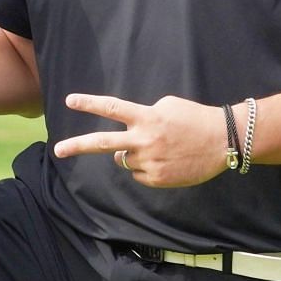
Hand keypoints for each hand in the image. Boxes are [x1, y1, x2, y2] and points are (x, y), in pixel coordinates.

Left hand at [51, 93, 230, 187]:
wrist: (223, 141)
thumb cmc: (195, 119)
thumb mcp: (167, 106)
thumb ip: (143, 116)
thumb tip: (127, 133)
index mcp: (146, 117)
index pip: (112, 108)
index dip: (89, 103)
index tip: (69, 101)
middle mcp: (144, 140)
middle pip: (103, 143)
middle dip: (77, 146)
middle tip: (58, 150)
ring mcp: (149, 162)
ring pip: (124, 160)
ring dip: (132, 154)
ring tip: (158, 147)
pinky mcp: (157, 179)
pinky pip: (139, 174)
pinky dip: (147, 168)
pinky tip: (167, 161)